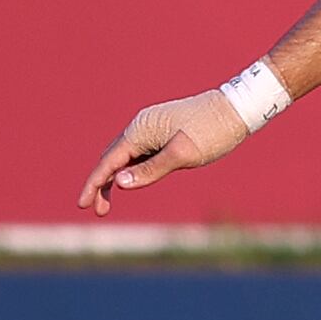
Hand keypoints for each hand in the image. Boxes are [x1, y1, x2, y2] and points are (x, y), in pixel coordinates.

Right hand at [75, 91, 247, 213]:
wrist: (237, 108)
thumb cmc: (212, 131)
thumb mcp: (183, 155)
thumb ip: (150, 170)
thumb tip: (119, 183)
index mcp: (140, 131)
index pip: (109, 162)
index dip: (94, 184)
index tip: (82, 205)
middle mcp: (141, 127)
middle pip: (112, 159)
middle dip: (101, 185)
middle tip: (96, 211)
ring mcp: (152, 128)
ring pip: (124, 157)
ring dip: (115, 179)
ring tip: (108, 205)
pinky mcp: (164, 131)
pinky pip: (139, 153)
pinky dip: (130, 169)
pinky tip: (130, 182)